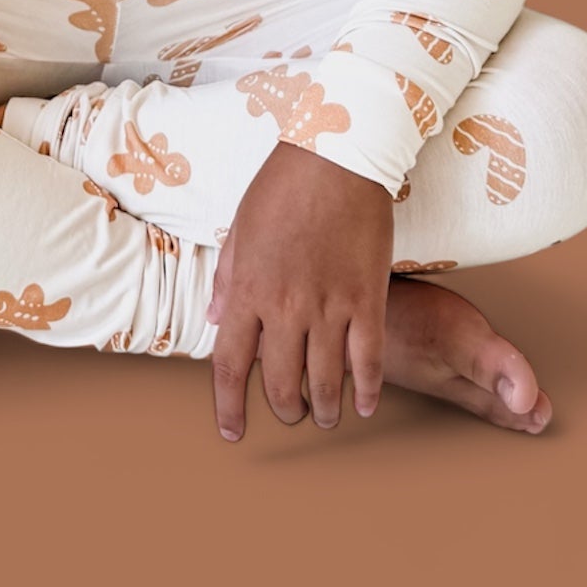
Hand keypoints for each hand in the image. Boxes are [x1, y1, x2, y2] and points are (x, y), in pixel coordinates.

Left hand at [205, 140, 393, 441]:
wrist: (337, 156)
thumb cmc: (283, 185)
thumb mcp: (241, 227)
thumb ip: (230, 278)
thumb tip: (218, 319)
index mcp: (249, 290)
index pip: (230, 366)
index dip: (228, 406)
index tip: (232, 430)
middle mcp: (285, 308)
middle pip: (280, 383)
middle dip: (284, 408)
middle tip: (290, 412)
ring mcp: (329, 307)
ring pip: (325, 382)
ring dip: (323, 409)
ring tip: (324, 417)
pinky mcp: (367, 299)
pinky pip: (368, 361)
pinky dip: (366, 391)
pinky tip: (363, 405)